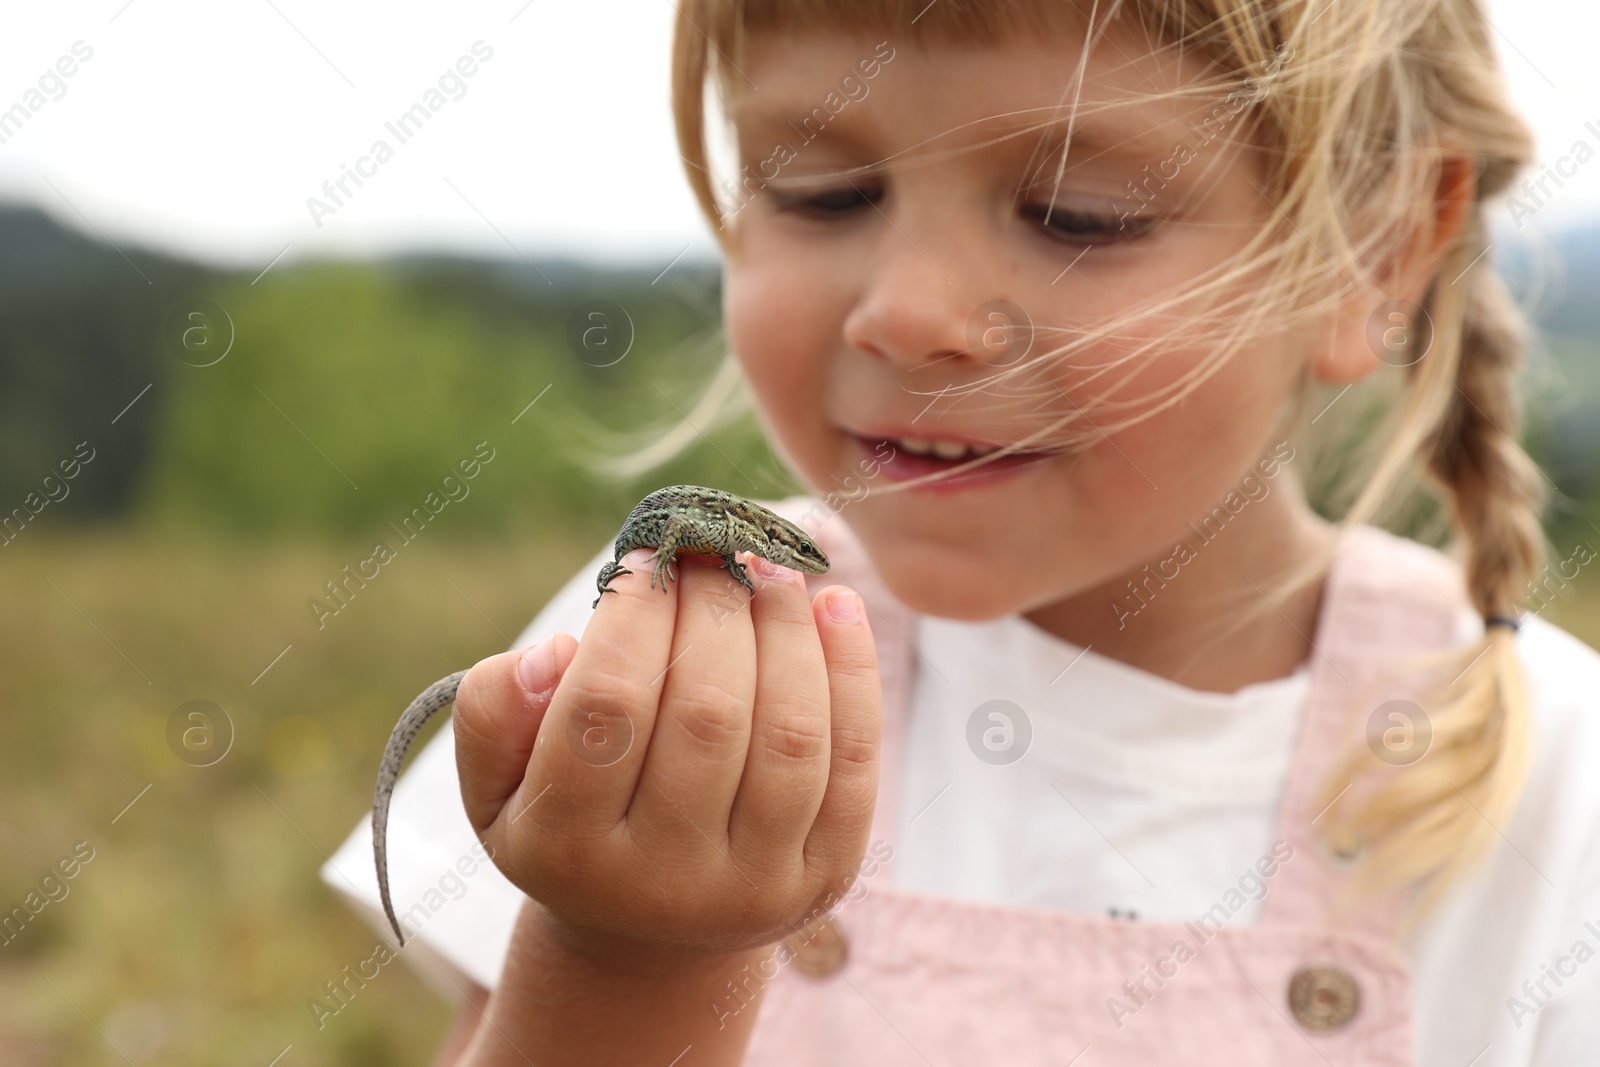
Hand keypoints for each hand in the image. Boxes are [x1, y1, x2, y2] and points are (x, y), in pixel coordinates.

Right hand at [452, 547, 880, 964]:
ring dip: (787, 629)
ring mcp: (756, 884)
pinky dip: (853, 671)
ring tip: (769, 568)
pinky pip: (855, 759)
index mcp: (567, 850)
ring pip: (790, 734)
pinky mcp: (828, 874)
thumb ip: (496, 711)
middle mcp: (665, 880)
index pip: (607, 708)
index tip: (647, 556)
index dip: (633, 615)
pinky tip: (835, 605)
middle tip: (713, 550)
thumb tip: (559, 650)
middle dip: (715, 608)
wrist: (651, 932)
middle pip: (707, 715)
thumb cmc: (568, 822)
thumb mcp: (496, 783)